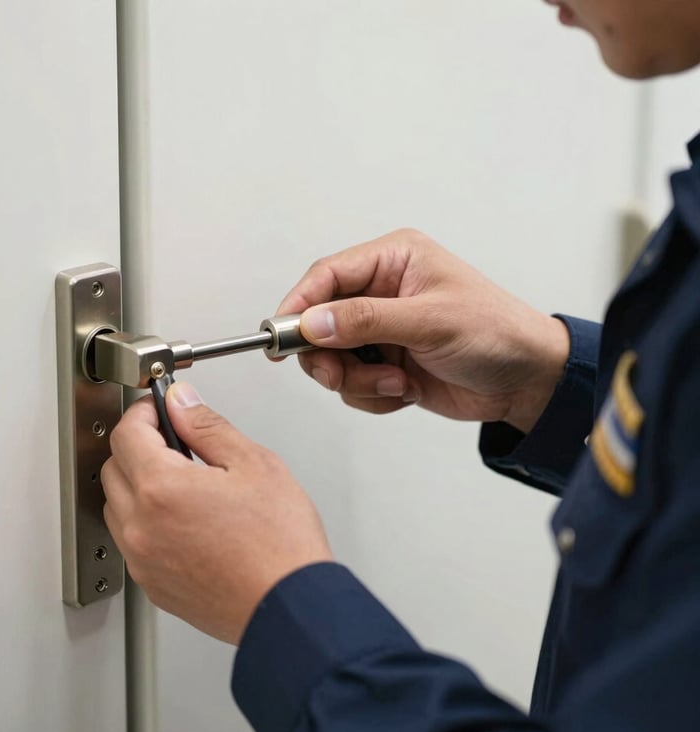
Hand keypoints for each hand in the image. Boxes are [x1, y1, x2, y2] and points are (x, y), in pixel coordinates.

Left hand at [101, 381, 331, 644]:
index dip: (143, 412)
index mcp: (162, 489)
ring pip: (118, 507)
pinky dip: (147, 521)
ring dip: (138, 485)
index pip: (126, 433)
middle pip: (113, 468)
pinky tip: (186, 518)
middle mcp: (141, 527)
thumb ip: (208, 426)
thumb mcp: (254, 464)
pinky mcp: (154, 586)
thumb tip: (182, 404)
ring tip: (184, 481)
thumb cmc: (281, 543)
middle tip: (175, 439)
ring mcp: (144, 561)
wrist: (290, 606)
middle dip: (138, 446)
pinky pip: (133, 542)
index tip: (160, 408)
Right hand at [277, 229, 569, 433]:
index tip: (280, 336)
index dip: (299, 305)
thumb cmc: (494, 333)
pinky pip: (353, 385)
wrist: (526, 381)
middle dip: (328, 355)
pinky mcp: (385, 364)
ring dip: (357, 380)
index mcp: (393, 261)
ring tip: (396, 382)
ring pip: (333, 359)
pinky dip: (373, 395)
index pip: (327, 276)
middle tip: (338, 373)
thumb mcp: (430, 321)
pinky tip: (407, 390)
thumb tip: (311, 322)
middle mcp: (381, 293)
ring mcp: (382, 332)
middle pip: (320, 322)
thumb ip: (366, 321)